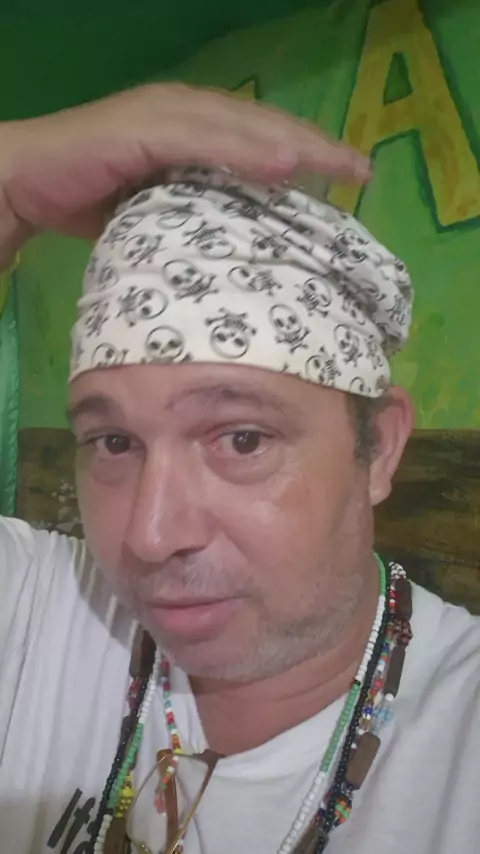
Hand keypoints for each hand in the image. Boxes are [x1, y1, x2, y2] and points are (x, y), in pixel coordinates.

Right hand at [0, 82, 370, 266]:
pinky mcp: (144, 127)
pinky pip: (204, 139)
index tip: (350, 175)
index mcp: (194, 129)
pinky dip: (244, 151)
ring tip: (338, 164)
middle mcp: (187, 111)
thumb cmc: (91, 199)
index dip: (307, 152)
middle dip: (315, 146)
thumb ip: (200, 209)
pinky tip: (282, 164)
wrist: (28, 184)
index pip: (261, 138)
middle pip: (264, 127)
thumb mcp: (162, 208)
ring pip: (243, 127)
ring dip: (293, 145)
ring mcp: (166, 114)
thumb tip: (242, 238)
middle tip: (360, 168)